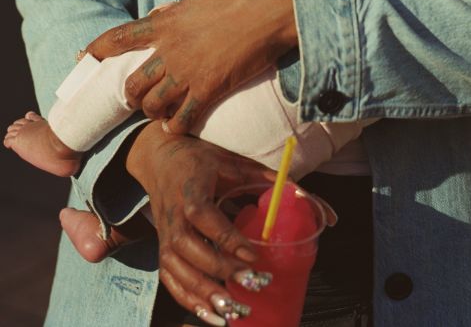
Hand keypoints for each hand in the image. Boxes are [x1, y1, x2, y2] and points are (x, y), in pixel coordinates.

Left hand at [85, 0, 297, 133]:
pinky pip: (182, 118)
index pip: (121, 37)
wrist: (272, 6)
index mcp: (167, 22)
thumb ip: (181, 11)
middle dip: (132, 95)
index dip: (98, 49)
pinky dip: (177, 125)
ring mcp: (188, 71)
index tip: (83, 57)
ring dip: (154, 112)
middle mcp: (171, 50)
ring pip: (153, 105)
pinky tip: (179, 125)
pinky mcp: (209, 88)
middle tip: (139, 98)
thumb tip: (173, 15)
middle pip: (133, 84)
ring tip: (162, 112)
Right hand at [127, 122, 275, 317]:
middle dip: (222, 271)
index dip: (228, 239)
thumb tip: (309, 200)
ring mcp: (165, 236)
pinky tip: (213, 316)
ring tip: (236, 310)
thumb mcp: (235, 163)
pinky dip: (189, 301)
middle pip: (190, 249)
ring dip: (205, 294)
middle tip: (255, 283)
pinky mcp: (162, 250)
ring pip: (178, 271)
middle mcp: (174, 216)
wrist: (161, 159)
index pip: (205, 217)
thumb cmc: (203, 160)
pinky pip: (171, 281)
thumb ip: (270, 181)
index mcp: (192, 190)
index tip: (255, 256)